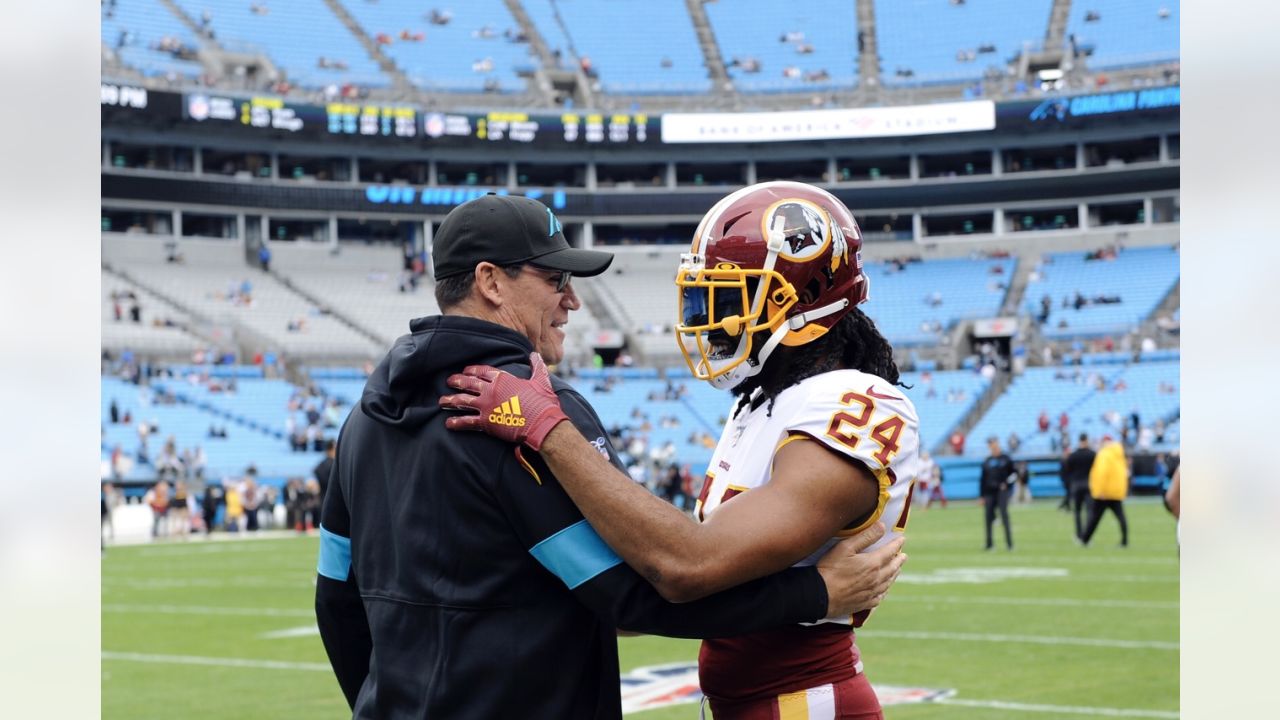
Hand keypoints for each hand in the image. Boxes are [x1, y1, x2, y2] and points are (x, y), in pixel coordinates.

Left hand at [439, 352, 569, 450]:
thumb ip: (536, 366)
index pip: (483, 371)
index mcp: (503, 379)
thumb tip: (535, 355)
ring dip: (450, 400)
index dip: (473, 370)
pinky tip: (448, 423)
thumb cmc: (543, 403)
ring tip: (441, 401)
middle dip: (457, 381)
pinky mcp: (486, 422)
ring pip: (463, 400)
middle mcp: (491, 390)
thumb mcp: (541, 380)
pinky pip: (466, 421)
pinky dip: (456, 422)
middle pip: (469, 383)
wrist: (542, 423)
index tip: (466, 370)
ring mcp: (486, 405)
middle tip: (449, 381)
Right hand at [815, 523, 906, 617]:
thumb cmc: (830, 568)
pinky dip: (885, 591)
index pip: (890, 551)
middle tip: (904, 556)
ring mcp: (871, 592)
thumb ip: (865, 536)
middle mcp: (876, 579)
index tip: (902, 539)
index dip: (897, 544)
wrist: (821, 595)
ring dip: (894, 574)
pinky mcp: (865, 603)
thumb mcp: (846, 547)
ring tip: (897, 570)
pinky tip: (884, 590)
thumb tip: (882, 526)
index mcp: (873, 563)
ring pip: (888, 582)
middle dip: (899, 560)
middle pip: (892, 568)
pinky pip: (880, 597)